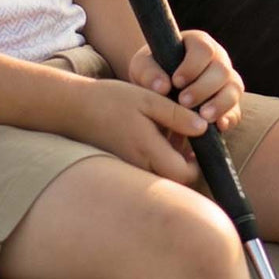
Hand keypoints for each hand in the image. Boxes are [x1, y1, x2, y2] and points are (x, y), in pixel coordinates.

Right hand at [68, 78, 208, 184]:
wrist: (74, 108)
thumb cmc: (112, 100)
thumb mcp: (148, 99)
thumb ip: (176, 115)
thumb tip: (204, 129)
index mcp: (148, 150)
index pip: (184, 175)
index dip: (198, 164)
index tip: (198, 144)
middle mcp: (139, 167)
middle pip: (174, 179)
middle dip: (185, 162)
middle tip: (185, 135)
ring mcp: (130, 170)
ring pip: (161, 175)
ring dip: (171, 159)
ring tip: (168, 131)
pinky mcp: (123, 167)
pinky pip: (147, 170)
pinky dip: (156, 158)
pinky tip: (152, 135)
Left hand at [129, 29, 243, 132]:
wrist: (159, 92)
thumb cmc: (152, 72)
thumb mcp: (143, 68)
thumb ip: (148, 73)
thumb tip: (162, 87)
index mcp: (198, 44)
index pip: (203, 49)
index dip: (192, 66)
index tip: (176, 82)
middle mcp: (218, 59)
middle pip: (221, 69)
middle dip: (203, 88)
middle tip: (184, 102)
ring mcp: (227, 81)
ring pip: (234, 88)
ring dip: (220, 103)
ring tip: (203, 117)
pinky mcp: (230, 103)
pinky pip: (236, 110)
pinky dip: (230, 118)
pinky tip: (218, 126)